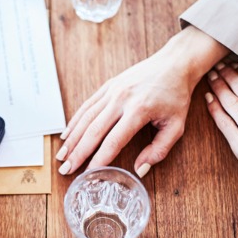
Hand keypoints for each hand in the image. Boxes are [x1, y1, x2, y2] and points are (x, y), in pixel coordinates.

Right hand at [56, 26, 228, 176]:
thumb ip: (159, 150)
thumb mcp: (176, 126)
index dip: (100, 159)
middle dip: (78, 152)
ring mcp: (112, 91)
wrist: (174, 63)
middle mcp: (121, 99)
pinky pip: (87, 106)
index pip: (113, 141)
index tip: (89, 174)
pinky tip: (67, 135)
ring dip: (72, 139)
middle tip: (66, 169)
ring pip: (86, 118)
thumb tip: (140, 169)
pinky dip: (75, 121)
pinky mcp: (108, 86)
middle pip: (93, 131)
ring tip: (62, 156)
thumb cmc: (176, 96)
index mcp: (139, 110)